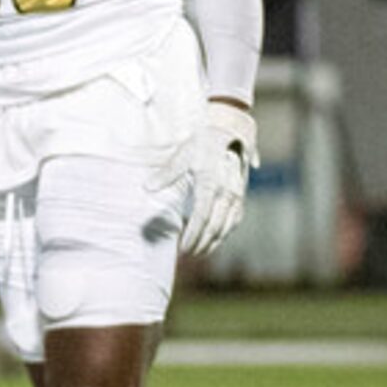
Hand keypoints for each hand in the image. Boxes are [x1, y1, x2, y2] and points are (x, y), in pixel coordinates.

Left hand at [180, 99, 256, 256]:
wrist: (229, 131)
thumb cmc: (202, 144)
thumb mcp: (182, 155)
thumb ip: (166, 174)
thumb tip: (146, 187)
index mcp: (211, 183)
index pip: (202, 217)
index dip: (193, 235)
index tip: (183, 248)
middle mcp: (227, 192)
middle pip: (215, 226)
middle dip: (202, 243)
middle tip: (188, 255)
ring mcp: (237, 195)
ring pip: (227, 226)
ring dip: (214, 241)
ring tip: (200, 252)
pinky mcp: (241, 195)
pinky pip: (235, 219)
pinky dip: (225, 232)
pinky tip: (215, 239)